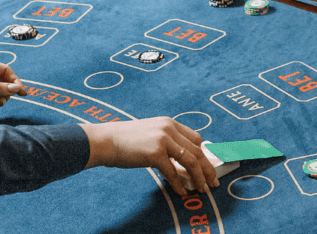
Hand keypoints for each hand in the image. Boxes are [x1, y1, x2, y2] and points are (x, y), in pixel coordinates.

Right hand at [81, 117, 217, 196]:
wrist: (104, 140)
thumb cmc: (125, 141)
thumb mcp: (150, 134)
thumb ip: (167, 142)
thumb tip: (182, 161)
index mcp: (170, 123)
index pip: (195, 139)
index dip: (204, 154)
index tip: (207, 167)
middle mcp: (169, 129)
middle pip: (197, 150)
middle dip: (207, 168)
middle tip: (212, 182)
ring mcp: (163, 140)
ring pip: (190, 161)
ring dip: (198, 177)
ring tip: (202, 189)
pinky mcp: (155, 153)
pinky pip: (172, 172)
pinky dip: (178, 184)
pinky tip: (181, 192)